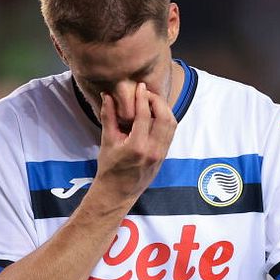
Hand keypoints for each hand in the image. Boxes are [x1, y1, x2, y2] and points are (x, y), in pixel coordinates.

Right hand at [91, 82, 176, 205]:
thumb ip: (109, 117)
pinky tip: (156, 114)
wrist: (117, 192)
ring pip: (171, 125)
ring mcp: (161, 155)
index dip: (143, 97)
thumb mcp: (107, 141)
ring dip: (164, 109)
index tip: (140, 86)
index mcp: (137, 147)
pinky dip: (166, 120)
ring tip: (152, 101)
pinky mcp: (164, 156)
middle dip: (158, 101)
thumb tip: (108, 96)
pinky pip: (170, 133)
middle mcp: (153, 151)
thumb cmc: (109, 168)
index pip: (145, 115)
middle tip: (147, 93)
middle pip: (165, 118)